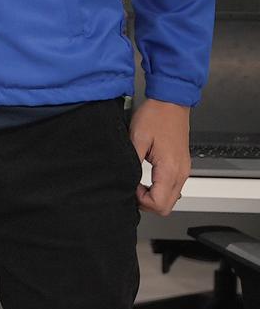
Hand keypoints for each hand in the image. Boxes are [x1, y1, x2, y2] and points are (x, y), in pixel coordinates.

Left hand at [132, 98, 190, 214]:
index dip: (140, 200)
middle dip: (147, 203)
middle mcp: (181, 173)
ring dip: (153, 197)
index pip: (159, 204)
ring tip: (137, 183)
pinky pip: (172, 187)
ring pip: (171, 199)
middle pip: (166, 206)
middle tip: (132, 188)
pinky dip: (159, 189)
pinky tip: (146, 179)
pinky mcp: (182, 166)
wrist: (170, 102)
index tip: (129, 187)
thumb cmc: (155, 116)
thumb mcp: (136, 139)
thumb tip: (126, 181)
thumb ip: (132, 163)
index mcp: (170, 169)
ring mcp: (183, 170)